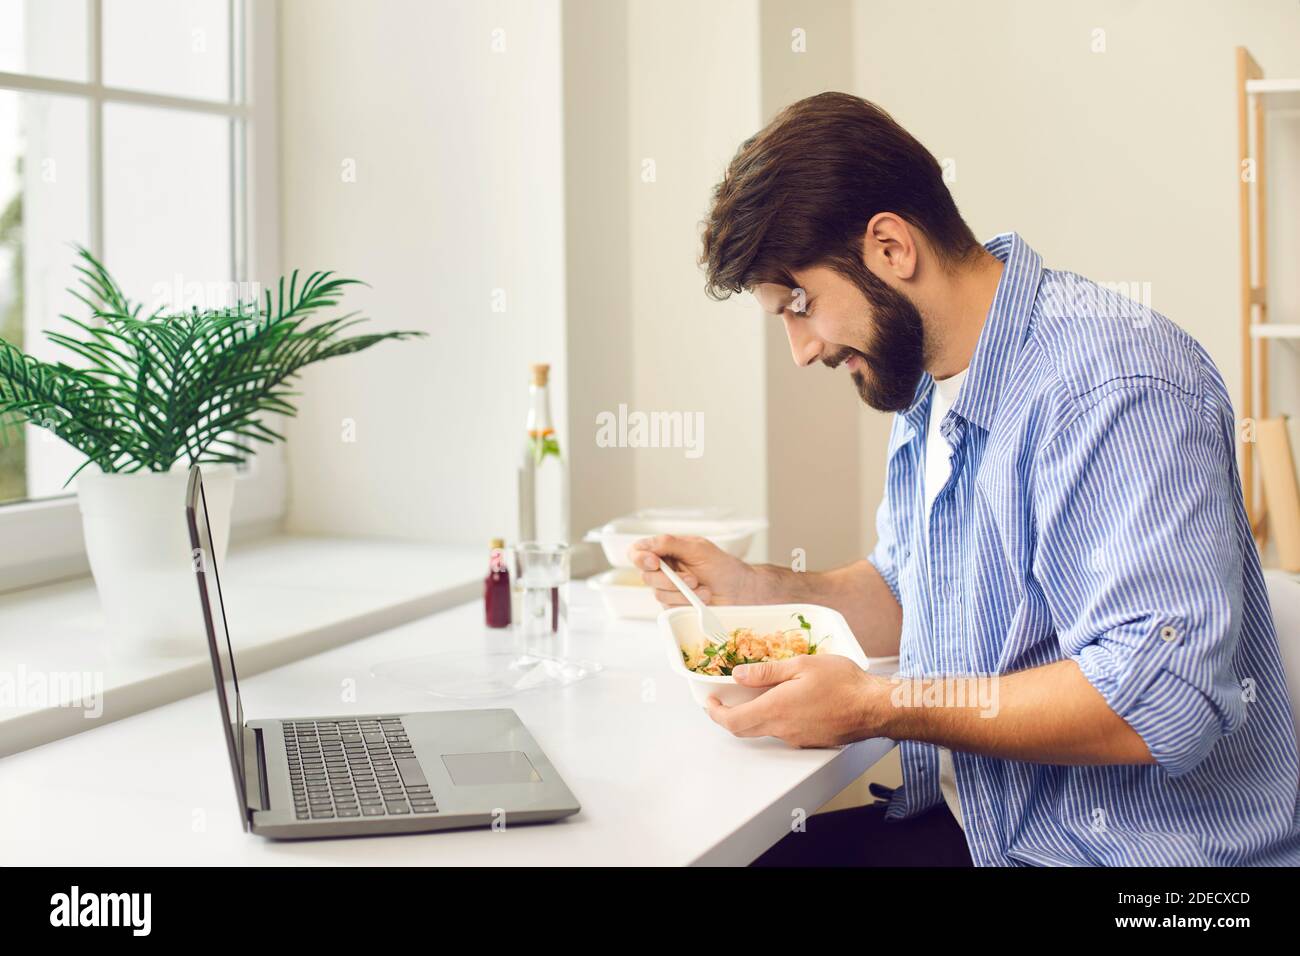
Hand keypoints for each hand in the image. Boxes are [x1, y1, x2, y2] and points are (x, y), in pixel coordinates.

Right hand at [629, 534, 768, 606]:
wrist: (740, 591)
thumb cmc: (722, 567)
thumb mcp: (698, 549)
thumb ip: (670, 544)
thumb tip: (647, 545)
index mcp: (666, 550)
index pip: (638, 551)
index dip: (640, 557)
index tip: (654, 562)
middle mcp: (664, 569)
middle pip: (646, 575)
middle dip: (669, 580)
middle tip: (692, 579)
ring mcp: (668, 589)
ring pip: (658, 593)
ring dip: (682, 592)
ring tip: (703, 588)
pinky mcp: (674, 605)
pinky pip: (669, 606)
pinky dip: (686, 602)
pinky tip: (702, 598)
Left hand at [706, 654, 884, 747]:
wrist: (874, 707)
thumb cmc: (843, 683)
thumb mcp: (801, 666)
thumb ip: (766, 672)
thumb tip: (739, 675)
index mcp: (776, 709)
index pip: (733, 721)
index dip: (716, 714)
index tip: (710, 703)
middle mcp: (783, 729)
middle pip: (745, 730)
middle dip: (729, 716)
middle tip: (724, 701)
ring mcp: (797, 738)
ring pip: (765, 730)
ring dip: (754, 715)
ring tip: (758, 693)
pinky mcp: (810, 740)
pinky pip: (784, 732)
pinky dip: (776, 718)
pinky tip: (786, 702)